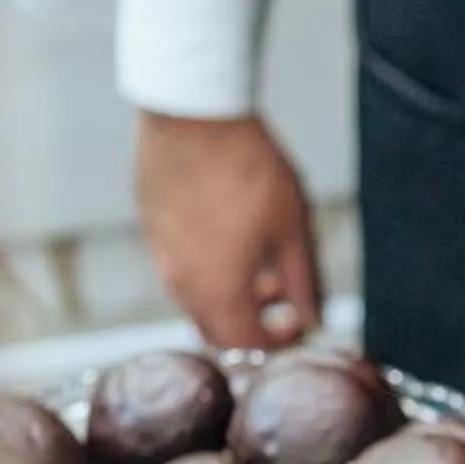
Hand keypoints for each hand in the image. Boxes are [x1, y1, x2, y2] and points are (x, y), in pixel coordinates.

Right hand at [136, 111, 322, 350]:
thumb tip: (313, 318)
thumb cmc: (248, 168)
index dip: (279, 342)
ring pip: (196, 300)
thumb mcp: (294, 230)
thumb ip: (304, 283)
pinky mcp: (150, 229)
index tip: (298, 321)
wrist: (194, 116)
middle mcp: (182, 285)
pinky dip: (206, 268)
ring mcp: (161, 257)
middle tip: (279, 292)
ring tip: (257, 255)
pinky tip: (229, 230)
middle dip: (252, 323)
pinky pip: (179, 268)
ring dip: (229, 295)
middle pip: (217, 332)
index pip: (248, 347)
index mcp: (219, 294)